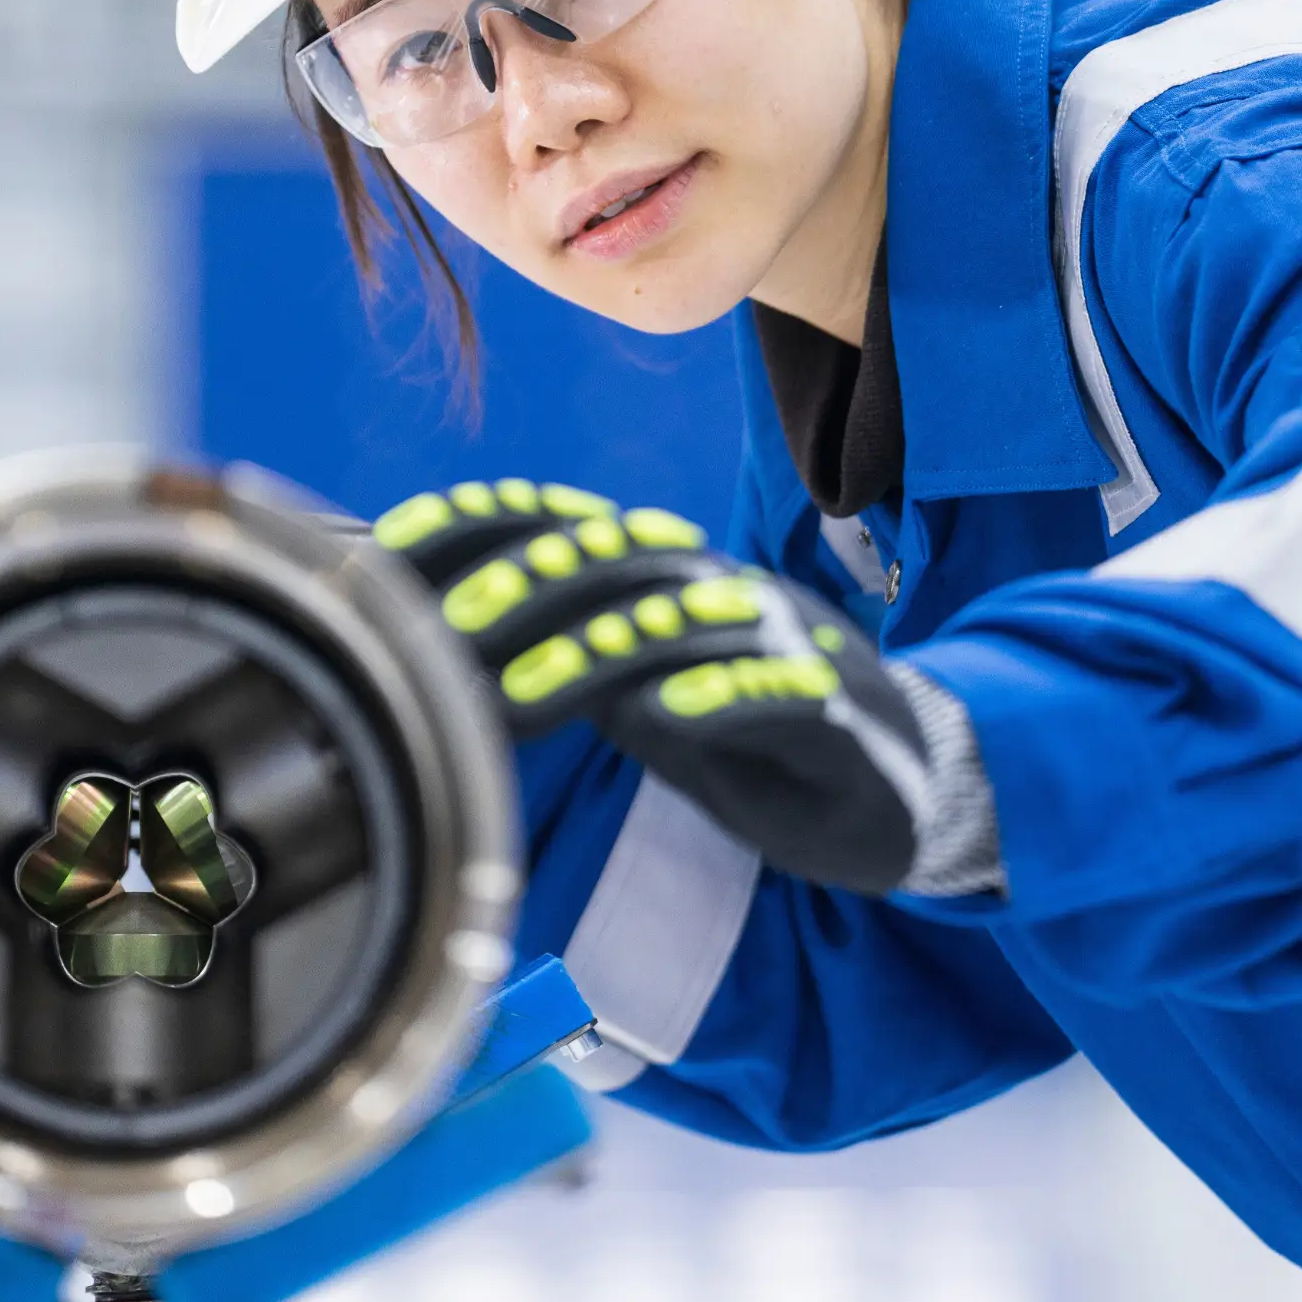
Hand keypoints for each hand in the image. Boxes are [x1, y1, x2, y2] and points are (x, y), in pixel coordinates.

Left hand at [374, 477, 989, 899]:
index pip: (563, 529)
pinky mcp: (833, 711)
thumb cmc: (748, 728)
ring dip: (597, 656)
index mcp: (664, 575)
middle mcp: (715, 587)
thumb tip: (451, 644)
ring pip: (681, 627)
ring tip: (526, 694)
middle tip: (451, 634)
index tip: (399, 543)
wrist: (902, 775)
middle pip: (611, 567)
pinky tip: (670, 719)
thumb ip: (571, 656)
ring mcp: (778, 640)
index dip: (484, 526)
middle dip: (525, 593)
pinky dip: (723, 700)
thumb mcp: (645, 690)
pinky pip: (778, 693)